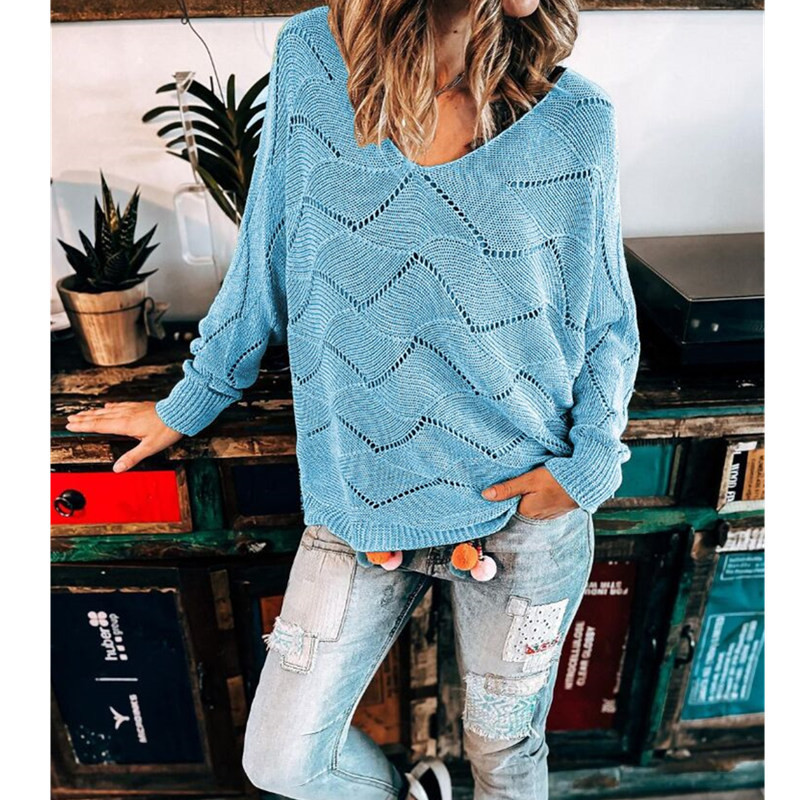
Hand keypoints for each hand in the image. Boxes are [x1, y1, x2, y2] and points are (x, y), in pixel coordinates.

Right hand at [65, 402, 183, 472]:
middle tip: (70, 418)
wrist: (180, 412)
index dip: (83, 426)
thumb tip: (117, 469)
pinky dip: (110, 406)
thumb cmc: (167, 429)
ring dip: (93, 412)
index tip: (70, 425)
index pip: (99, 426)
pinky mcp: (139, 406)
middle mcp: (126, 414)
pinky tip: (108, 406)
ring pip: (108, 410)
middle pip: (99, 416)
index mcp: (125, 425)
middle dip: (83, 418)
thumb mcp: (149, 447)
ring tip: (83, 413)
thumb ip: (132, 457)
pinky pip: (120, 405)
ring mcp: (132, 408)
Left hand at [481, 465, 577, 519]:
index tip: (500, 483)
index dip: (504, 494)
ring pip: (531, 503)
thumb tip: (485, 495)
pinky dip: (540, 496)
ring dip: (529, 494)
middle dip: (516, 494)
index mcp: (526, 511)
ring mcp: (548, 514)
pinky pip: (543, 503)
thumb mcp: (529, 480)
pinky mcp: (558, 509)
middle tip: (515, 478)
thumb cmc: (558, 479)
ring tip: (530, 481)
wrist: (587, 482)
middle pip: (519, 504)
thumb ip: (507, 489)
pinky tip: (543, 486)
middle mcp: (536, 517)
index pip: (507, 505)